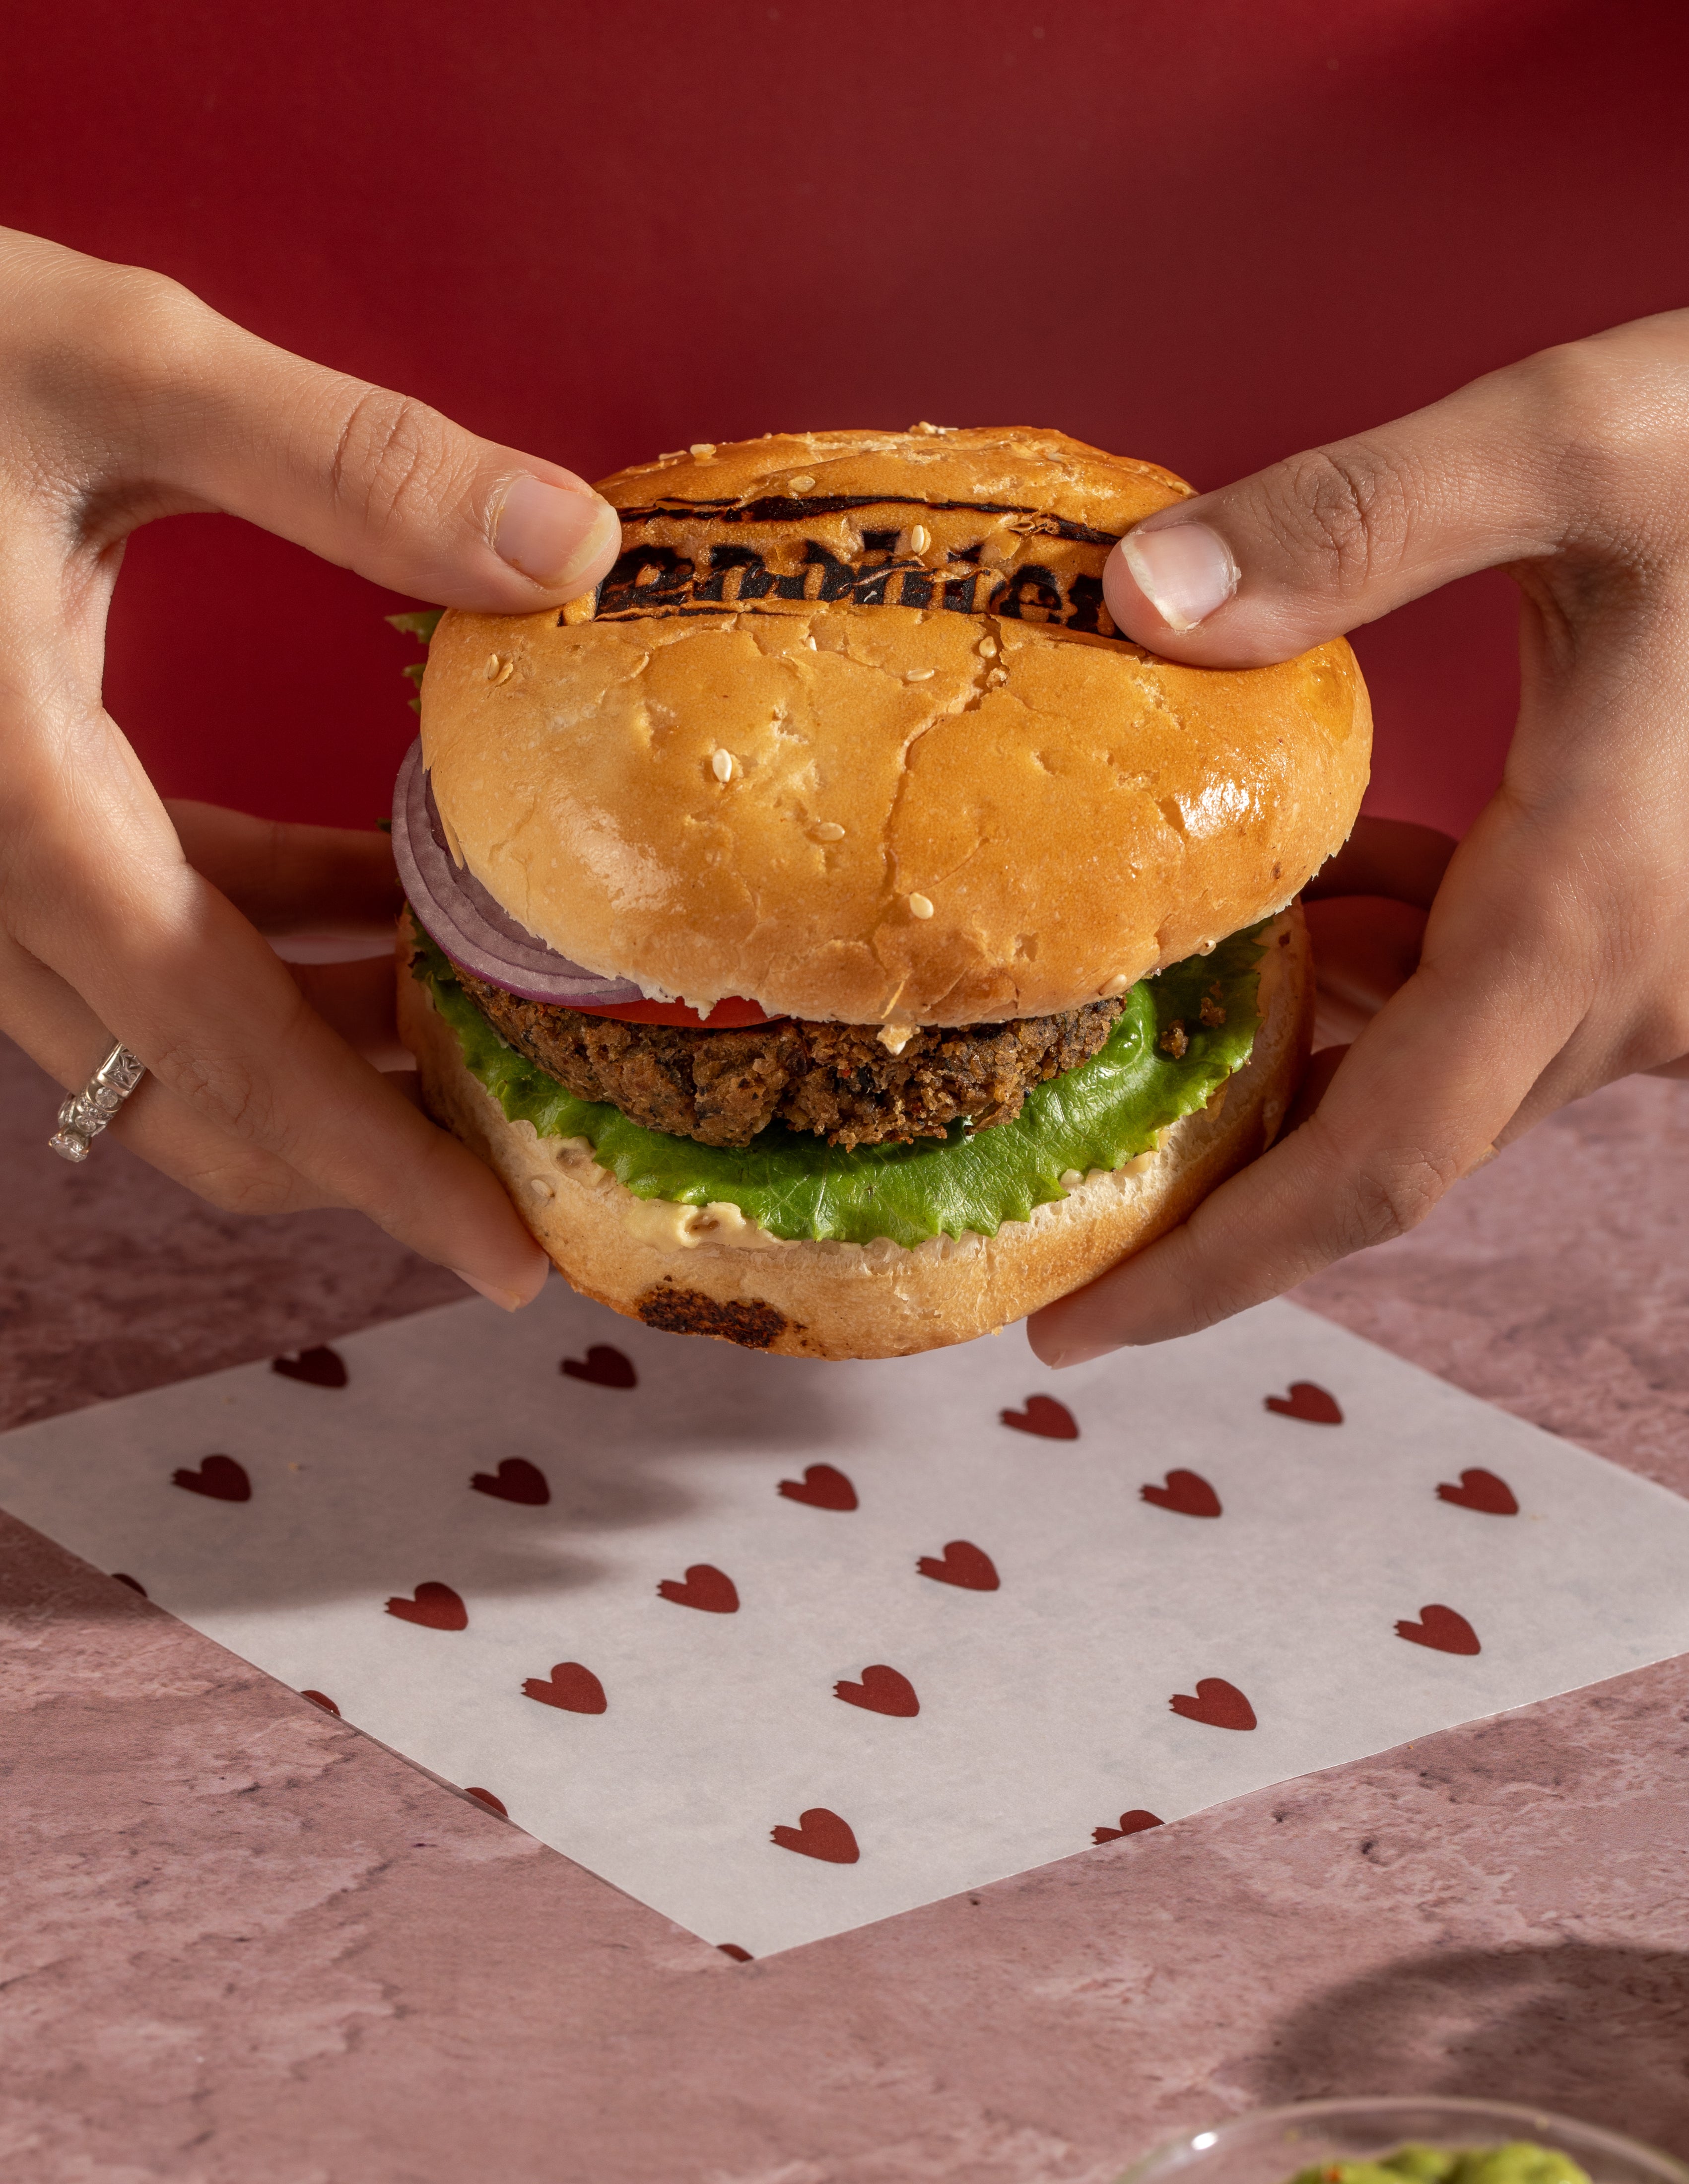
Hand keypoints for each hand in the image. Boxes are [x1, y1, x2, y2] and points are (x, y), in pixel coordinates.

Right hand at [0, 227, 622, 1305]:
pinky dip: (265, 939)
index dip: (377, 1164)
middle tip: (531, 1140)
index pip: (225, 1046)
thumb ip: (346, 464)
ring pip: (160, 1032)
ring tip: (490, 1014)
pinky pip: (135, 934)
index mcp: (11, 803)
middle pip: (190, 1089)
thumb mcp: (112, 363)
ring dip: (324, 1040)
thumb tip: (573, 552)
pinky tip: (384, 886)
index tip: (505, 1255)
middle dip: (362, 1137)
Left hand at [1029, 291, 1688, 1363]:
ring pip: (1449, 1076)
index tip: (1077, 1328)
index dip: (1213, 1266)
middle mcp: (1640, 985)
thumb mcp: (1566, 437)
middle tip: (1061, 1165)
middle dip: (1224, 1176)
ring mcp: (1682, 974)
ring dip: (1309, 1048)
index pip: (1369, 1166)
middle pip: (1392, 1147)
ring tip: (1164, 989)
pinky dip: (1400, 980)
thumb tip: (1139, 600)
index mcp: (1589, 909)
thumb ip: (1346, 526)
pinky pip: (1513, 1010)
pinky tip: (1328, 885)